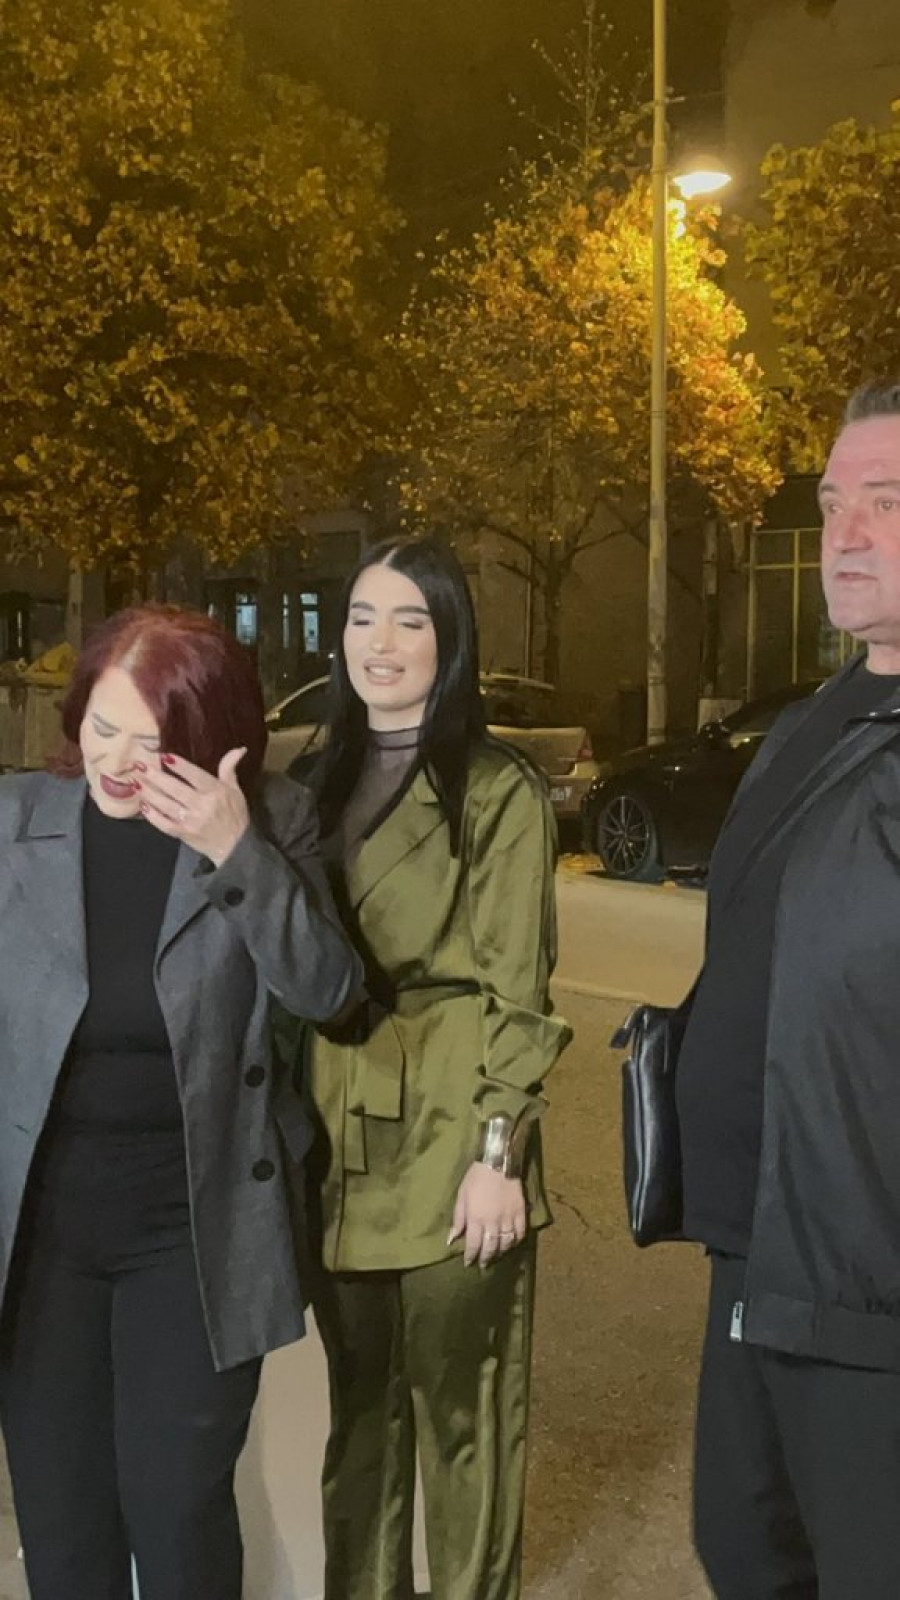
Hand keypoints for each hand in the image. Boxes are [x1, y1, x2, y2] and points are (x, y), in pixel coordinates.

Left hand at [136, 749, 249, 865]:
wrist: (235, 847)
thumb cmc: (235, 815)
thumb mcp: (235, 790)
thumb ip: (229, 769)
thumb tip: (238, 749)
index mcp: (216, 792)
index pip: (196, 776)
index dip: (180, 766)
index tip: (164, 756)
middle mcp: (202, 806)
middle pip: (175, 789)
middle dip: (156, 777)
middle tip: (140, 766)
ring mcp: (191, 821)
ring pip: (166, 805)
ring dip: (150, 793)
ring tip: (136, 782)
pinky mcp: (183, 834)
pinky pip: (165, 824)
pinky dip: (153, 816)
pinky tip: (143, 806)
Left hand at [448, 1162, 527, 1267]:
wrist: (498, 1163)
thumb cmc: (476, 1178)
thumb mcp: (461, 1196)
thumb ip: (458, 1219)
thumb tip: (451, 1239)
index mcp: (476, 1219)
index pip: (473, 1245)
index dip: (470, 1256)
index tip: (468, 1263)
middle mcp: (492, 1222)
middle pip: (490, 1248)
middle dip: (485, 1259)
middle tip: (483, 1265)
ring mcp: (508, 1218)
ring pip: (505, 1244)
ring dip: (500, 1253)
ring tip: (495, 1256)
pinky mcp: (520, 1213)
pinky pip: (520, 1233)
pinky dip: (515, 1241)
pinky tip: (511, 1244)